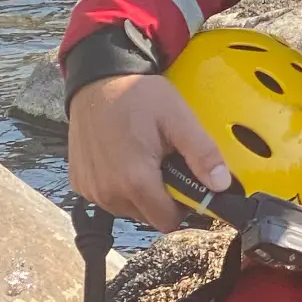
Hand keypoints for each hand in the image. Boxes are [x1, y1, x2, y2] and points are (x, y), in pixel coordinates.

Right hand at [68, 73, 230, 231]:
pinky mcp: (80, 184)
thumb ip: (202, 154)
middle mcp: (108, 193)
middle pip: (149, 217)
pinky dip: (121, 186)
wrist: (98, 80)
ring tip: (148, 158)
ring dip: (142, 193)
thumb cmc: (138, 96)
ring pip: (129, 210)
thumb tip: (221, 184)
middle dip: (164, 198)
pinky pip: (108, 198)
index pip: (168, 221)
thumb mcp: (179, 119)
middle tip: (168, 163)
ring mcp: (91, 190)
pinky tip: (126, 158)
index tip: (190, 183)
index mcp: (135, 180)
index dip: (185, 206)